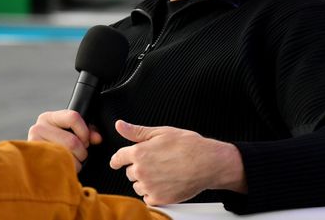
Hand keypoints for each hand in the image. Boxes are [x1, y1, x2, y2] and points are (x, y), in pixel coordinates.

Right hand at [28, 109, 102, 171]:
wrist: (38, 166)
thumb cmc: (59, 146)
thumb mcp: (71, 133)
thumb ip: (87, 132)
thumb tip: (98, 138)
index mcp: (48, 118)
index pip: (73, 117)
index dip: (84, 131)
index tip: (86, 141)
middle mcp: (38, 128)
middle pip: (72, 141)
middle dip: (82, 152)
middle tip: (80, 155)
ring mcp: (35, 145)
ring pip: (67, 156)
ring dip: (76, 163)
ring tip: (72, 162)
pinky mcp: (36, 161)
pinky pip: (60, 167)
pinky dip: (68, 170)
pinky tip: (64, 168)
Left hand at [109, 120, 246, 204]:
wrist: (207, 163)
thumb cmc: (188, 146)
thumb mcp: (161, 132)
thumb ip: (136, 131)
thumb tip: (120, 125)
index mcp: (139, 152)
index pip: (118, 158)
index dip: (117, 160)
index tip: (117, 162)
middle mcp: (141, 170)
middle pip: (130, 172)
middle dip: (139, 168)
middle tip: (156, 163)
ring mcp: (149, 186)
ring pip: (138, 186)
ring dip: (145, 182)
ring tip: (163, 173)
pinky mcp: (159, 198)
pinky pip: (147, 198)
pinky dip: (153, 193)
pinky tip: (165, 184)